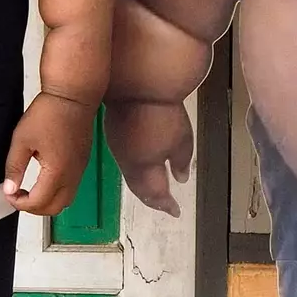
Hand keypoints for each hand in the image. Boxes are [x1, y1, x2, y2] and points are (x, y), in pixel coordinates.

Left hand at [2, 92, 95, 216]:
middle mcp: (72, 175)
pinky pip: (72, 187)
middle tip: (19, 196)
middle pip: (55, 208)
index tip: (9, 193)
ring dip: (47, 201)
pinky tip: (44, 178)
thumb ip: (14, 167)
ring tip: (31, 190)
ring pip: (66, 200)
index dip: (20, 203)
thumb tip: (9, 189)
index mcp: (56, 172)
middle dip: (34, 208)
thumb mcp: (22, 139)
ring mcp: (80, 170)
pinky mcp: (83, 162)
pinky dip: (57, 191)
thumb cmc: (48, 113)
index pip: (38, 203)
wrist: (73, 96)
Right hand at [105, 99, 192, 216]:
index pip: (155, 194)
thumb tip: (180, 178)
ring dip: (143, 186)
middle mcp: (128, 163)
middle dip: (152, 199)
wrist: (136, 85)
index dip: (165, 204)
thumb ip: (181, 162)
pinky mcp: (114, 134)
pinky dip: (136, 170)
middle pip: (139, 189)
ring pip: (130, 177)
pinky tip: (142, 165)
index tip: (175, 211)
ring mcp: (119, 149)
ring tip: (154, 189)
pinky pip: (125, 162)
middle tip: (163, 204)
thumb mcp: (182, 140)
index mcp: (144, 168)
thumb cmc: (163, 113)